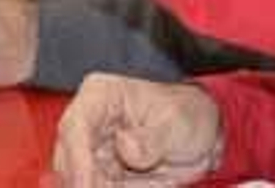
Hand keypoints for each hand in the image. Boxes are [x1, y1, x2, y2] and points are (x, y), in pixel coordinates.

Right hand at [53, 73, 222, 185]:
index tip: (88, 184)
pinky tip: (144, 184)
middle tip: (121, 185)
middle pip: (70, 161)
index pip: (76, 127)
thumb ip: (151, 139)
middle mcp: (90, 123)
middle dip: (90, 182)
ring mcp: (94, 151)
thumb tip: (125, 148)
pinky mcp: (103, 173)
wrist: (204, 133)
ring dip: (108, 186)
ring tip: (145, 179)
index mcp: (102, 96)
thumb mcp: (178, 123)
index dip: (78, 160)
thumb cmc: (189, 113)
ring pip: (82, 181)